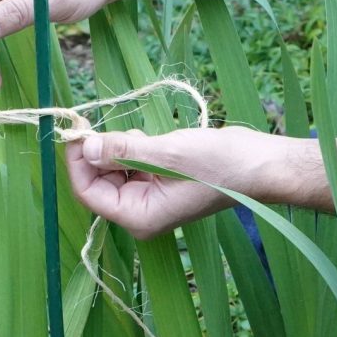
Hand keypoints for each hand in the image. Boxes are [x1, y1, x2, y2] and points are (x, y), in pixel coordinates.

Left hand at [65, 127, 271, 239]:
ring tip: (142, 134)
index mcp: (139, 216)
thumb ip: (122, 150)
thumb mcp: (166, 152)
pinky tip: (149, 137)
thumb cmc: (220, 163)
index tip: (76, 129)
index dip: (77, 162)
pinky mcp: (161, 183)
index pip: (89, 193)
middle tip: (97, 121)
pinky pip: (132, 167)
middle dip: (96, 152)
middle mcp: (141, 213)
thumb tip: (85, 146)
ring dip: (117, 148)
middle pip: (98, 182)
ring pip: (113, 171)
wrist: (261, 165)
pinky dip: (132, 148)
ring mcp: (151, 199)